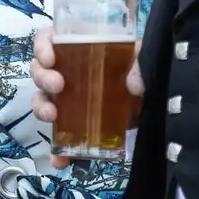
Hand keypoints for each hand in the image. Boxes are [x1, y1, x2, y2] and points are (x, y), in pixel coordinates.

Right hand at [29, 26, 140, 168]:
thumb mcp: (145, 58)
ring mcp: (69, 98)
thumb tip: (133, 84)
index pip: (49, 38)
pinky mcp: (77, 123)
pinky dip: (57, 149)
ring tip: (51, 117)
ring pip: (42, 99)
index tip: (50, 58)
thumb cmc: (142, 70)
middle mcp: (68, 70)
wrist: (158, 102)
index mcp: (80, 46)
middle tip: (58, 86)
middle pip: (40, 69)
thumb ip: (142, 64)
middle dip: (43, 77)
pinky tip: (59, 159)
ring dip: (41, 107)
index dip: (42, 45)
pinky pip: (60, 135)